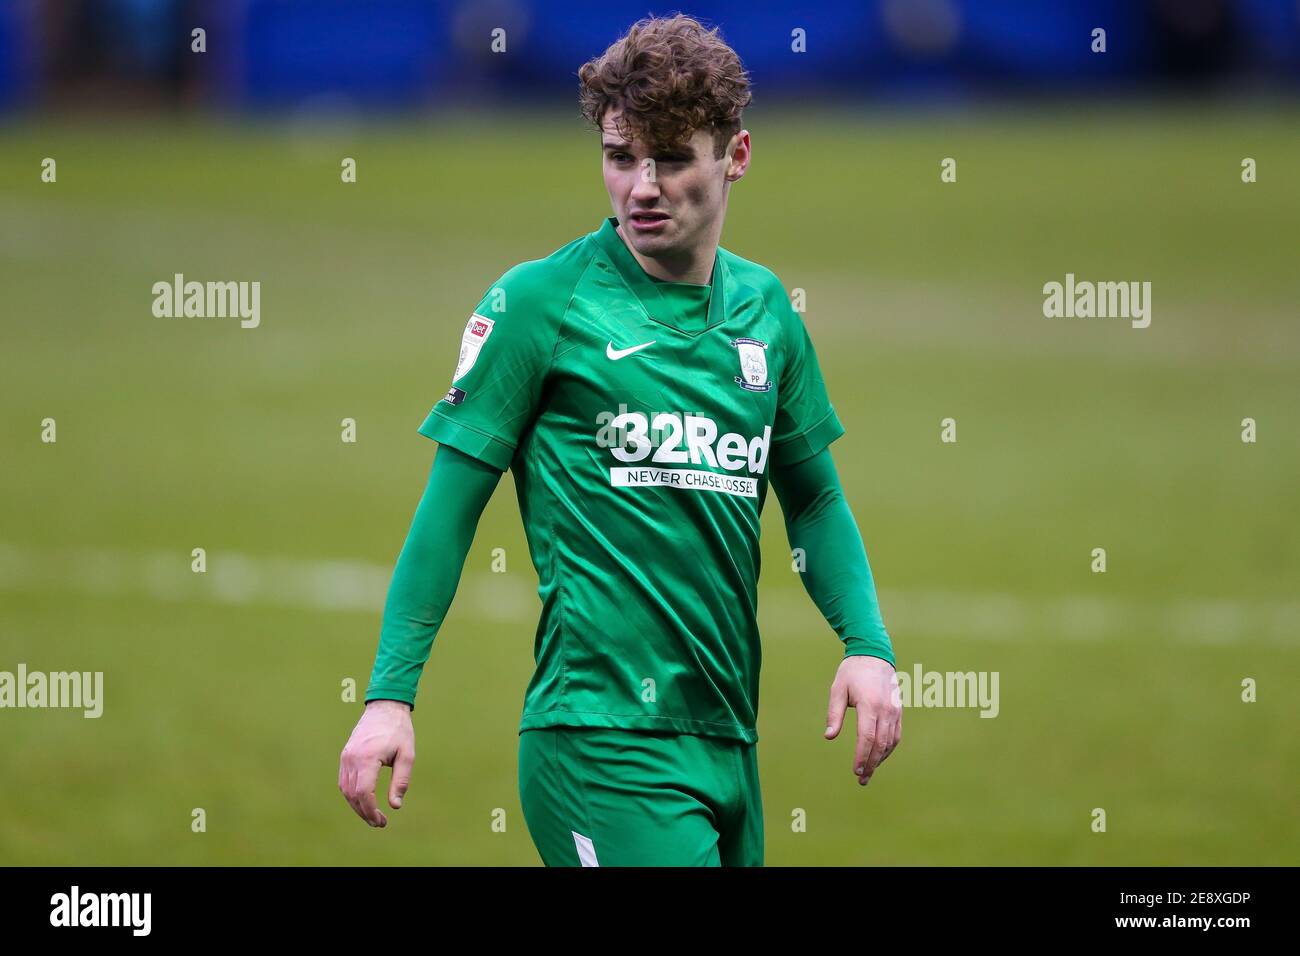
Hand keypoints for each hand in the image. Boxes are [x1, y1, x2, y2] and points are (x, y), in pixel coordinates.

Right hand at [339, 699, 414, 826]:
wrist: (385, 707)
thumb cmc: (399, 730)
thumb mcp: (407, 755)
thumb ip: (401, 781)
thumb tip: (395, 806)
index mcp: (367, 758)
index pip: (363, 793)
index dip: (370, 811)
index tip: (382, 821)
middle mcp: (352, 758)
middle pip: (352, 795)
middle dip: (364, 813)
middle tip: (379, 823)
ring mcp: (346, 757)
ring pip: (345, 790)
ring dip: (357, 806)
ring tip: (373, 815)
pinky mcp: (345, 755)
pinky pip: (344, 781)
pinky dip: (352, 794)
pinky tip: (364, 801)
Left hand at [824, 656, 900, 785]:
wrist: (875, 655)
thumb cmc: (852, 672)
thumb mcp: (838, 689)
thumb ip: (834, 713)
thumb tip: (829, 736)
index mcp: (870, 704)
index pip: (867, 737)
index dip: (861, 756)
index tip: (855, 771)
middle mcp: (886, 710)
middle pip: (880, 744)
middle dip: (870, 764)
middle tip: (861, 780)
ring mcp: (894, 712)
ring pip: (890, 743)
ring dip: (879, 760)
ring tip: (868, 773)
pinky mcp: (898, 712)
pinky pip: (896, 736)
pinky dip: (888, 750)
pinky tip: (878, 758)